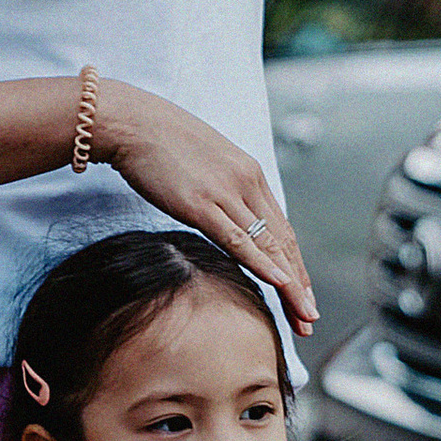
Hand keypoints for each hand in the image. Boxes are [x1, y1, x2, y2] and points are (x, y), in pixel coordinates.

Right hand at [96, 82, 316, 333]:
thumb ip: (224, 191)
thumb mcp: (206, 165)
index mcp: (250, 175)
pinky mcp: (200, 203)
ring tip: (303, 316)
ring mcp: (225, 194)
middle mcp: (247, 184)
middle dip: (299, 284)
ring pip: (267, 246)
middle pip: (282, 242)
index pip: (281, 230)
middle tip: (310, 318)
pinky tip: (279, 283)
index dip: (294, 266)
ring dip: (289, 284)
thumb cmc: (160, 143)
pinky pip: (238, 240)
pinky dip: (262, 263)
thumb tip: (227, 214)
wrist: (131, 122)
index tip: (302, 294)